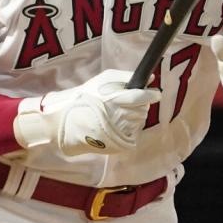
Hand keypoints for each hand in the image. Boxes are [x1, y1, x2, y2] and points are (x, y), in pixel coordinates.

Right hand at [13, 69, 160, 156]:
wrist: (66, 121)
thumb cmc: (86, 96)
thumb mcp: (104, 79)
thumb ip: (126, 77)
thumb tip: (150, 78)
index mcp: (114, 100)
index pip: (141, 97)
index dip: (152, 95)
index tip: (156, 93)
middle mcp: (118, 117)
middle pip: (143, 109)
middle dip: (139, 104)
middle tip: (126, 102)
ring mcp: (119, 133)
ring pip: (139, 121)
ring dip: (133, 116)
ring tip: (117, 113)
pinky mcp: (118, 145)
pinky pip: (134, 133)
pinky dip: (129, 128)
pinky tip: (116, 124)